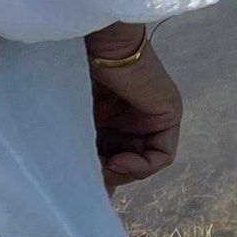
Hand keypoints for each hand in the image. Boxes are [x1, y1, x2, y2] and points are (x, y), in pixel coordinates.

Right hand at [85, 27, 183, 190]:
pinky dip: (140, 167)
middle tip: (88, 180)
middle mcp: (129, 116)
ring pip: (141, 163)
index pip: (106, 157)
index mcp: (103, 114)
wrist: (92, 41)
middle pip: (124, 164)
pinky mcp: (168, 113)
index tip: (77, 187)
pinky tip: (116, 162)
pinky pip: (162, 156)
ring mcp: (150, 115)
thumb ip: (76, 151)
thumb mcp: (70, 121)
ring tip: (100, 168)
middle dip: (106, 177)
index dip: (95, 177)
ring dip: (121, 174)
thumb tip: (82, 195)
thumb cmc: (67, 72)